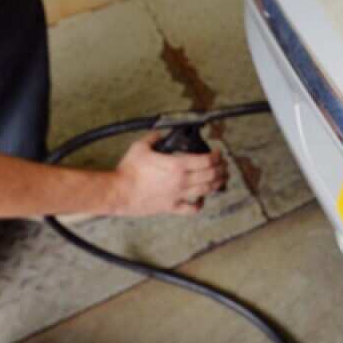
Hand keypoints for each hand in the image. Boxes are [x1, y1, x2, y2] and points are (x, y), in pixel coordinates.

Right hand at [110, 132, 228, 216]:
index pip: (206, 161)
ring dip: (217, 184)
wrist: (118, 192)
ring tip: (221, 179)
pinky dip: (200, 204)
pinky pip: (191, 209)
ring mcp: (178, 196)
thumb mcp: (140, 147)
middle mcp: (182, 181)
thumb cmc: (128, 171)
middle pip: (211, 175)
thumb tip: (160, 133)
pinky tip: (201, 200)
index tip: (218, 153)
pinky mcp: (171, 207)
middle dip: (221, 169)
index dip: (216, 156)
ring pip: (206, 191)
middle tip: (223, 165)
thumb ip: (154, 138)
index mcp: (177, 165)